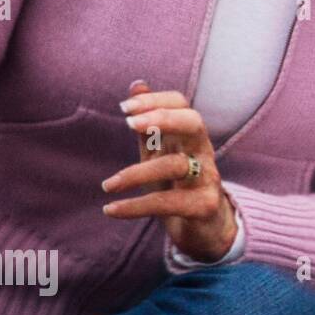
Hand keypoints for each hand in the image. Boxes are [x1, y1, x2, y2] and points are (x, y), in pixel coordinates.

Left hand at [101, 79, 237, 261]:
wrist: (207, 230)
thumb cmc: (179, 187)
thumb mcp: (161, 153)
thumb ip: (149, 123)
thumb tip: (136, 84)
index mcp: (191, 137)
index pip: (182, 104)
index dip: (155, 100)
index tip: (124, 107)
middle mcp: (203, 153)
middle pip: (193, 123)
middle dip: (162, 118)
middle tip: (128, 123)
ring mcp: (207, 179)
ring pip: (176, 165)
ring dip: (137, 173)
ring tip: (107, 185)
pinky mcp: (204, 207)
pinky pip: (168, 203)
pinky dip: (136, 207)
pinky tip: (111, 209)